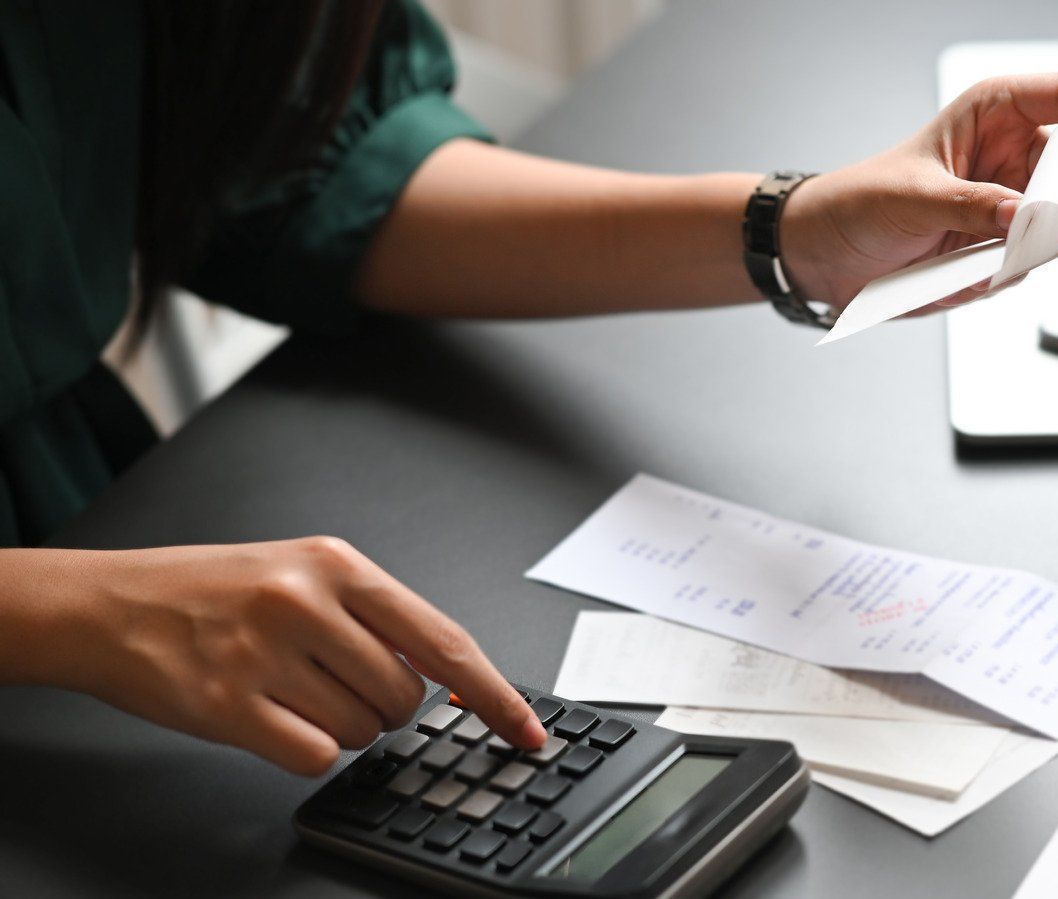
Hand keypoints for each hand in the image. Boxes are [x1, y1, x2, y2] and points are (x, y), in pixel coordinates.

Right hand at [44, 538, 543, 774]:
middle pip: (404, 697)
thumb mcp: (301, 570)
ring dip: (338, 727)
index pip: (446, 640)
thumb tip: (447, 675)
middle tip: (328, 679)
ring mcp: (267, 653)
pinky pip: (313, 756)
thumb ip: (374, 615)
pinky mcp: (229, 704)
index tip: (527, 730)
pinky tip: (266, 715)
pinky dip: (300, 749)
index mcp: (338, 564)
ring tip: (288, 687)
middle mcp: (307, 602)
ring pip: (362, 731)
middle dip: (380, 706)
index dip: (494, 694)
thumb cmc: (211, 590)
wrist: (107, 605)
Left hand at [780, 72, 1057, 312]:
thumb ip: (971, 206)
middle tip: (1013, 229)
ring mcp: (1015, 204)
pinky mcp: (1005, 247)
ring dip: (1019, 252)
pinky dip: (996, 277)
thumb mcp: (912, 198)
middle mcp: (1016, 155)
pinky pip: (1030, 265)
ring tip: (963, 257)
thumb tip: (1025, 216)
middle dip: (1052, 208)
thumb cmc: (860, 202)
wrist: (829, 254)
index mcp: (998, 112)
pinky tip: (953, 273)